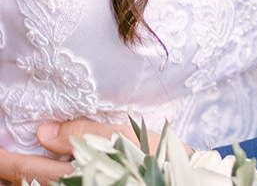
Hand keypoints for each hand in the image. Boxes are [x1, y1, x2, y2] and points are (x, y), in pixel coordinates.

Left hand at [0, 119, 157, 185]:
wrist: (182, 180)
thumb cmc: (156, 154)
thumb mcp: (123, 135)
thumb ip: (83, 132)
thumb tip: (44, 133)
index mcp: (79, 171)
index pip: (29, 169)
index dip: (6, 160)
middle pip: (28, 185)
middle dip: (9, 172)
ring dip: (22, 178)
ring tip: (11, 166)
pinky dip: (40, 182)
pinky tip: (39, 174)